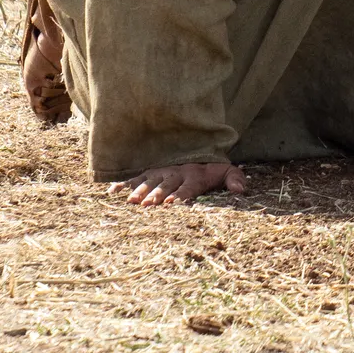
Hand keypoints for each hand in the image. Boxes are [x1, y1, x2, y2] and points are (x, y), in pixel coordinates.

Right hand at [119, 159, 244, 206]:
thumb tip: (240, 190)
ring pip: (148, 182)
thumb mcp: (225, 170)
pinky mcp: (149, 171)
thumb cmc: (210, 167)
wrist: (194, 147)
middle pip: (166, 186)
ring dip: (141, 191)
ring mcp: (160, 172)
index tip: (173, 203)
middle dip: (158, 195)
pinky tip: (112, 192)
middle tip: (149, 205)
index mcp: (194, 175)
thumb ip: (235, 179)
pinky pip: (134, 177)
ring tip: (133, 202)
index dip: (181, 195)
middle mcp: (175, 173)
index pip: (188, 187)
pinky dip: (123, 184)